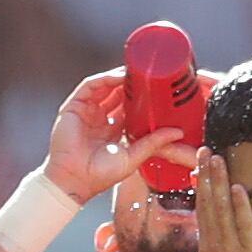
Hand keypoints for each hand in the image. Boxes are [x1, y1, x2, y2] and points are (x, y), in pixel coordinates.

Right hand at [44, 70, 187, 204]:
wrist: (75, 180)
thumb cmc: (100, 175)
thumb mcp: (134, 156)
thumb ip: (154, 143)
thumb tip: (177, 132)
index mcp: (113, 131)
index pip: (129, 108)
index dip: (142, 98)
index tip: (158, 90)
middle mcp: (100, 119)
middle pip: (117, 94)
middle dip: (132, 85)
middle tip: (149, 76)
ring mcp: (87, 112)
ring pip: (105, 87)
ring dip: (120, 78)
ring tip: (136, 72)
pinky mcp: (74, 107)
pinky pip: (90, 86)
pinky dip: (105, 79)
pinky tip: (119, 76)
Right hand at [193, 151, 251, 251]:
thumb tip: (220, 242)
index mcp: (209, 249)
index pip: (203, 210)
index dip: (201, 186)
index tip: (201, 165)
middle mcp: (215, 246)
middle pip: (207, 203)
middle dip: (205, 175)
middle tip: (204, 149)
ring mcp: (230, 251)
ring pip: (220, 209)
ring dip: (217, 182)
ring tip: (216, 157)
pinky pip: (244, 226)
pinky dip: (239, 206)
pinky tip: (237, 186)